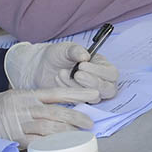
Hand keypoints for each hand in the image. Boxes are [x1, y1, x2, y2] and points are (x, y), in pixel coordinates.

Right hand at [0, 87, 96, 151]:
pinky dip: (52, 145)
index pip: (56, 92)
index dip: (77, 93)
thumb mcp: (10, 99)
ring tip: (81, 136)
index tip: (94, 95)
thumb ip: (29, 102)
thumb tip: (53, 108)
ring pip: (50, 128)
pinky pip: (38, 143)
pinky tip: (63, 147)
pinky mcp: (14, 140)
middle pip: (57, 111)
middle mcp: (24, 107)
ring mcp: (19, 124)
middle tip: (91, 122)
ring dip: (68, 132)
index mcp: (24, 94)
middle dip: (77, 116)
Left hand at [4, 41, 119, 98]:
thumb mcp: (65, 49)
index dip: (100, 71)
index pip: (111, 74)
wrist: (40, 66)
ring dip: (77, 87)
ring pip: (94, 97)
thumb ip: (75, 51)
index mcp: (102, 65)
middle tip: (77, 75)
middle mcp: (99, 80)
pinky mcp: (78, 101)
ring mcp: (89, 93)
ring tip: (61, 73)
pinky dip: (68, 92)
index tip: (82, 65)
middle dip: (93, 82)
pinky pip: (79, 102)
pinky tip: (58, 79)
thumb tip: (85, 56)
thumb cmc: (57, 55)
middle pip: (109, 90)